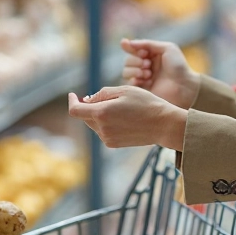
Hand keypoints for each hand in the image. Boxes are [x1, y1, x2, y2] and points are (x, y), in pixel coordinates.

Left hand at [68, 87, 186, 150]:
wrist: (163, 125)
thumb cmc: (146, 104)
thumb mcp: (124, 90)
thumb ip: (102, 93)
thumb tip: (88, 100)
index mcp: (102, 113)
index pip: (75, 110)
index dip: (72, 101)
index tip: (73, 95)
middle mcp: (102, 128)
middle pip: (85, 117)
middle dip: (89, 106)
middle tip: (105, 98)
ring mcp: (107, 138)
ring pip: (94, 124)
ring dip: (100, 115)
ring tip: (121, 108)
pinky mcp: (114, 144)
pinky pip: (103, 131)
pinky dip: (107, 123)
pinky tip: (124, 118)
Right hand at [119, 39, 200, 109]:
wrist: (185, 86)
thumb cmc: (179, 66)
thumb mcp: (167, 48)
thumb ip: (148, 43)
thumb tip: (127, 42)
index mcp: (151, 54)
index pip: (133, 48)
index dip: (130, 48)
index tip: (141, 52)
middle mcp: (145, 65)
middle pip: (127, 60)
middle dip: (136, 61)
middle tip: (148, 64)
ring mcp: (143, 78)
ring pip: (125, 72)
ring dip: (135, 71)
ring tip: (148, 73)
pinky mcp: (142, 90)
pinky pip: (129, 84)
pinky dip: (136, 81)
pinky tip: (148, 81)